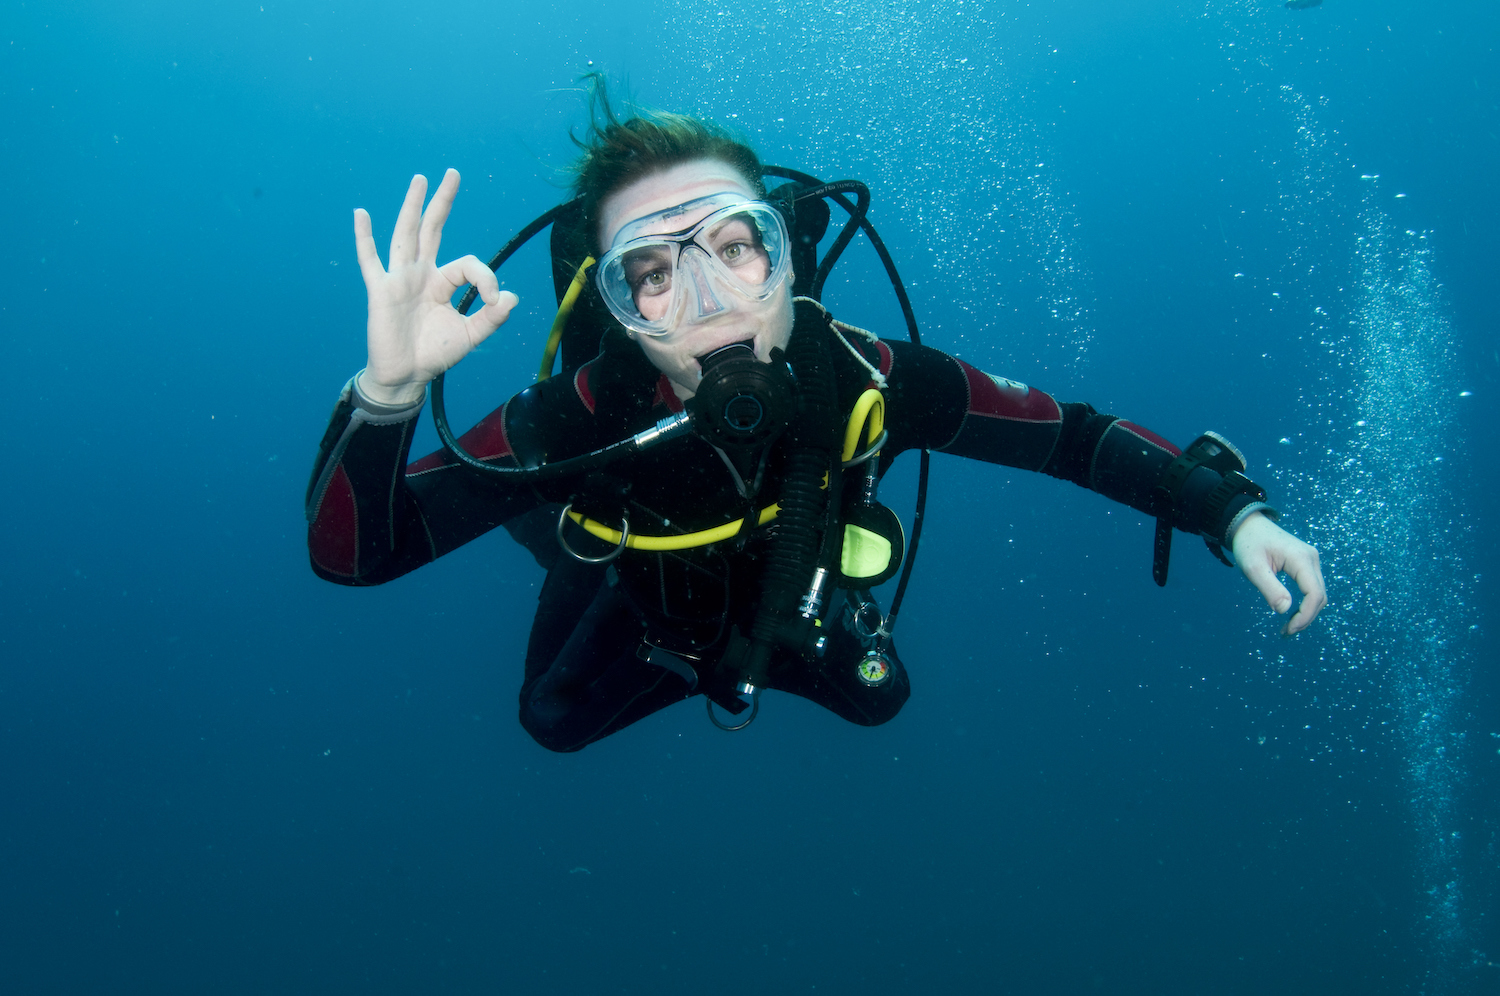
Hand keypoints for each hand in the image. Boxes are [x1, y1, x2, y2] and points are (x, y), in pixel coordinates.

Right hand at [353, 169, 517, 405]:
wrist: (406, 376)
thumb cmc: (434, 353)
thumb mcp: (470, 336)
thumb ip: (491, 318)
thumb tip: (511, 298)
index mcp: (442, 283)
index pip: (467, 265)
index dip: (486, 278)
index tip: (496, 300)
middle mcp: (421, 274)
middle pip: (432, 230)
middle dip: (442, 202)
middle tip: (452, 173)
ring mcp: (399, 279)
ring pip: (406, 235)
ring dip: (412, 206)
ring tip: (420, 179)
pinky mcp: (381, 291)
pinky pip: (370, 261)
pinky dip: (364, 238)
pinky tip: (361, 214)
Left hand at [1231, 512, 1326, 635]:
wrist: (1247, 526)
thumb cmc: (1248, 545)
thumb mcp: (1253, 568)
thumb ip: (1270, 588)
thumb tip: (1285, 610)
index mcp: (1301, 559)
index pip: (1314, 594)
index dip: (1305, 616)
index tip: (1289, 629)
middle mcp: (1312, 559)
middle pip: (1319, 596)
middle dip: (1306, 618)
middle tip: (1285, 633)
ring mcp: (1311, 561)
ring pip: (1318, 594)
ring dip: (1306, 613)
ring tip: (1287, 629)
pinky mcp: (1306, 565)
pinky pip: (1312, 588)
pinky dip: (1305, 604)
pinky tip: (1291, 615)